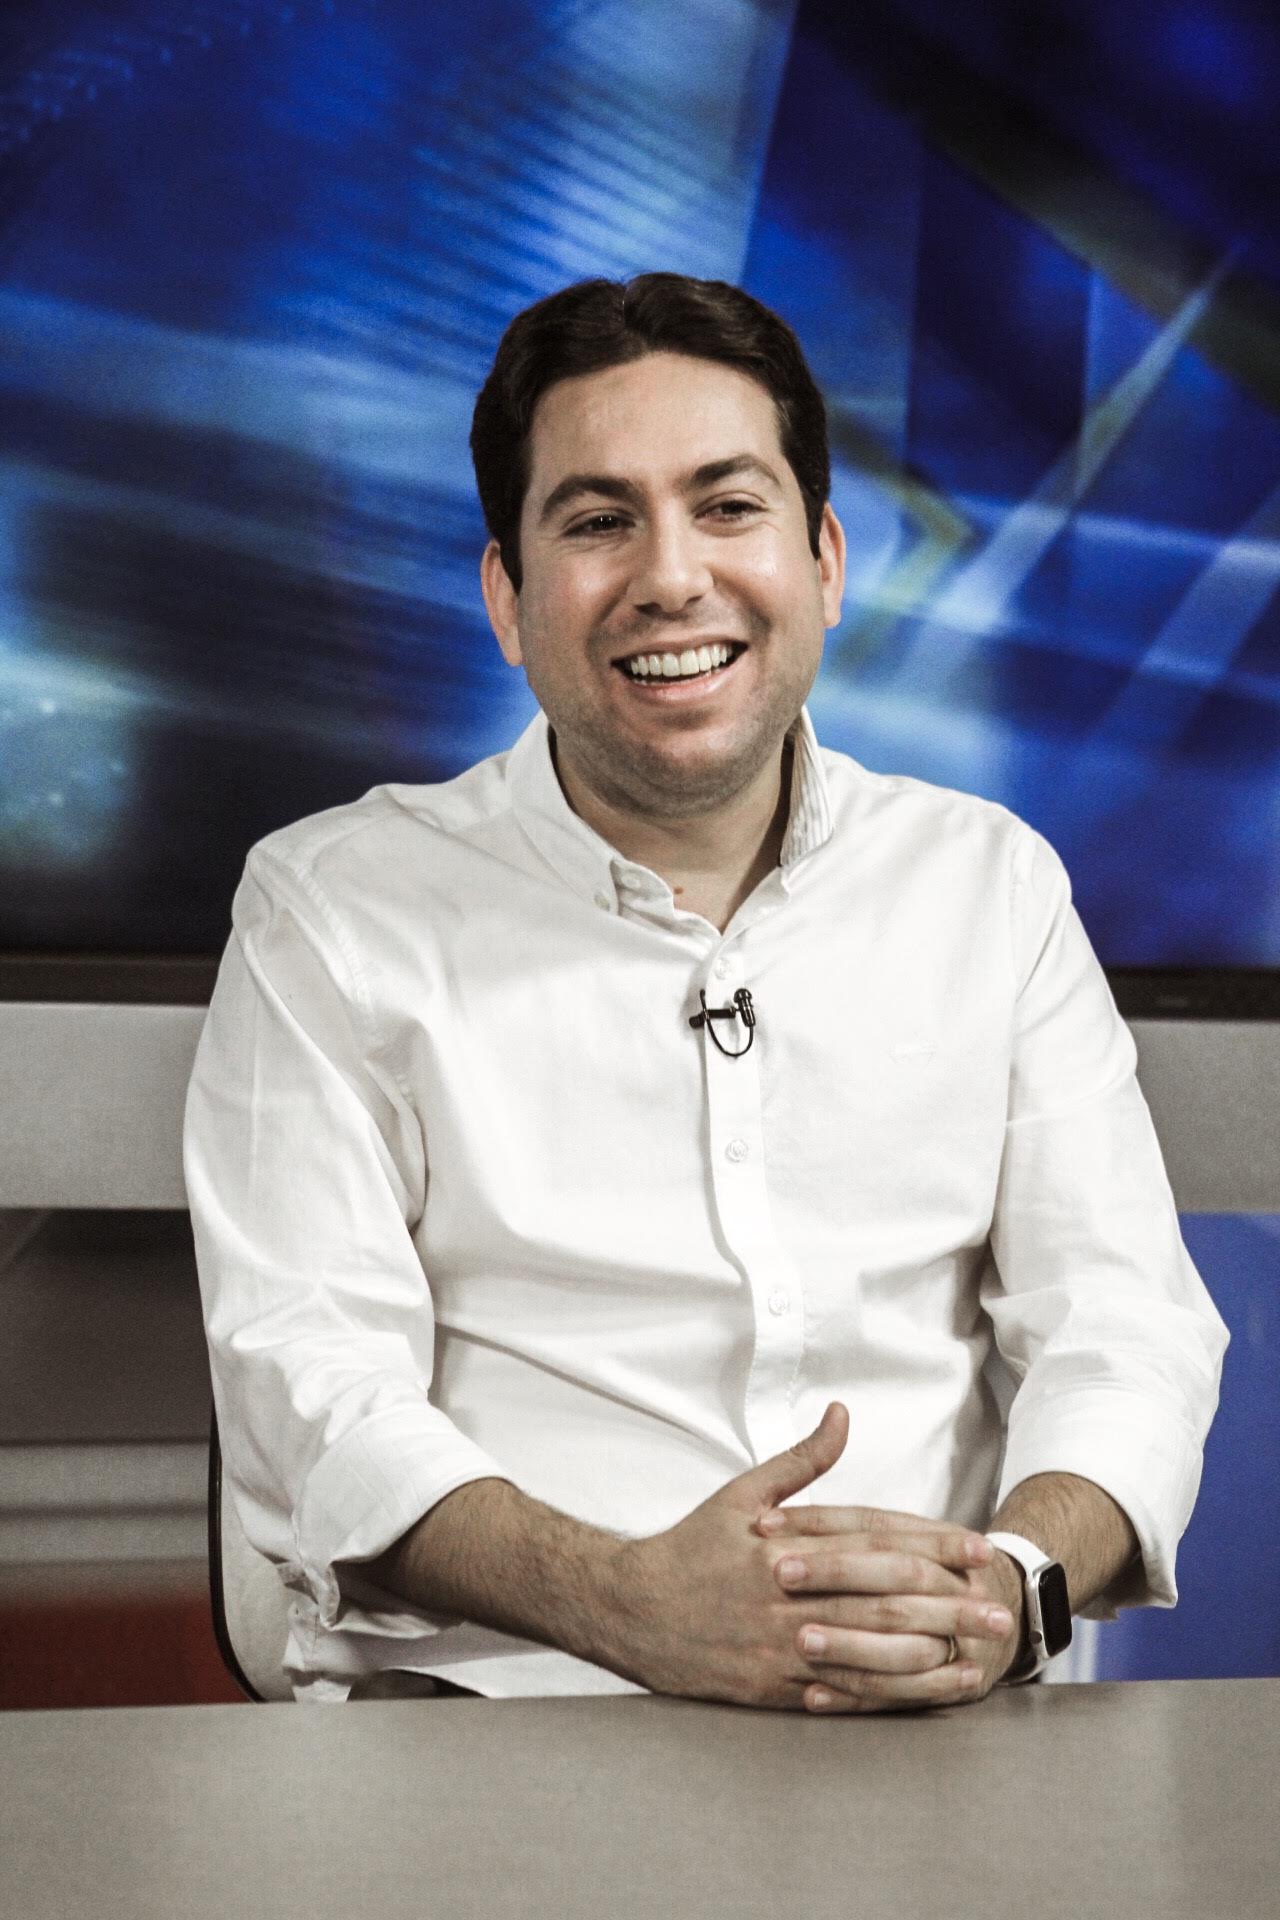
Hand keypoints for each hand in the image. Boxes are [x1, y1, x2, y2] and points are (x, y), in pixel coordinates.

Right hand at [612, 1404, 1010, 1711]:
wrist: (630, 1610)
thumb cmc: (691, 1548)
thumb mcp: (742, 1493)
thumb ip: (801, 1460)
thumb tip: (842, 1414)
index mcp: (784, 1541)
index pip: (871, 1536)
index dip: (929, 1541)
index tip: (976, 1546)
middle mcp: (786, 1591)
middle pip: (880, 1595)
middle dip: (946, 1600)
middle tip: (998, 1606)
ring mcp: (779, 1643)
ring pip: (868, 1647)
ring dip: (930, 1651)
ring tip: (979, 1652)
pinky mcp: (771, 1686)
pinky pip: (839, 1692)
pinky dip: (887, 1693)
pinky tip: (925, 1693)